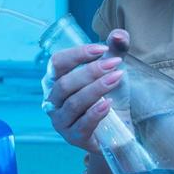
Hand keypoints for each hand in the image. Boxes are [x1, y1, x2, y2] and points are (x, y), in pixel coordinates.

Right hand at [42, 28, 129, 153]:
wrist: (117, 132)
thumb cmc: (109, 98)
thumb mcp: (112, 71)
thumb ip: (116, 50)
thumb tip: (120, 35)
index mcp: (56, 81)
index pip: (57, 63)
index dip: (77, 54)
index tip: (103, 48)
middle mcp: (53, 101)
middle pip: (65, 83)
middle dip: (90, 71)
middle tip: (115, 64)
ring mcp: (62, 121)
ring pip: (74, 103)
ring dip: (96, 89)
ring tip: (116, 79)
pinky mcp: (74, 138)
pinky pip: (82, 125)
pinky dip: (95, 113)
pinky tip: (108, 104)